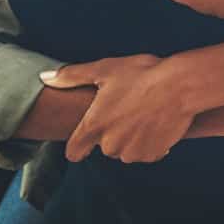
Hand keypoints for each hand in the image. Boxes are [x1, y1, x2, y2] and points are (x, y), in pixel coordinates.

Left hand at [42, 54, 194, 162]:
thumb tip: (45, 77)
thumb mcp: (104, 69)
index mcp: (95, 126)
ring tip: (143, 112)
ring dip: (131, 137)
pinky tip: (155, 122)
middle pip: (104, 147)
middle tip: (126, 107)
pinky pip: (146, 152)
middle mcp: (111, 144)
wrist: (179, 86)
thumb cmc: (141, 75)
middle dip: (112, 132)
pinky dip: (149, 142)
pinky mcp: (153, 154)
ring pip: (125, 150)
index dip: (78, 143)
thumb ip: (71, 76)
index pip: (74, 151)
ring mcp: (133, 152)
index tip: (86, 134)